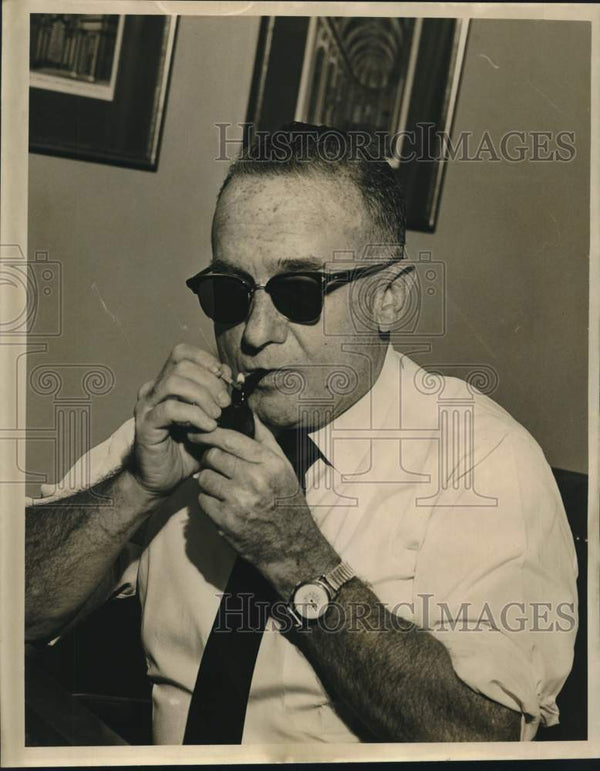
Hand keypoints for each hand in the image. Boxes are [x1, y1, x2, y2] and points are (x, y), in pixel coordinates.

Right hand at [128, 343, 231, 496]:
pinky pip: (170, 409)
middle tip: (225, 402)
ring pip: (174, 382)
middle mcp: (153, 389)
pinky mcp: (145, 425)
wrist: (162, 479)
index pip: (182, 353)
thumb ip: (219, 399)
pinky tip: (208, 427)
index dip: (206, 360)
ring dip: (202, 396)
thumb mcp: (210, 420)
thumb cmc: (187, 450)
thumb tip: (237, 378)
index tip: (225, 379)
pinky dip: (194, 415)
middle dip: (210, 381)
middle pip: (182, 365)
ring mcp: (146, 406)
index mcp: (167, 383)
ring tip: (217, 414)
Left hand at [194, 417, 337, 594]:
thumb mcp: (283, 467)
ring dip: (208, 481)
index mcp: (269, 463)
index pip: (229, 438)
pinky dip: (208, 501)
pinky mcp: (226, 522)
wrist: (291, 546)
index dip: (209, 433)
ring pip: (204, 478)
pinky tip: (222, 504)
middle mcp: (254, 480)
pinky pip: (202, 501)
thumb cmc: (286, 500)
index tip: (198, 432)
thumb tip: (248, 413)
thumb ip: (264, 439)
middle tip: (214, 464)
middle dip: (209, 458)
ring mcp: (239, 502)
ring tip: (222, 486)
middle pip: (213, 456)